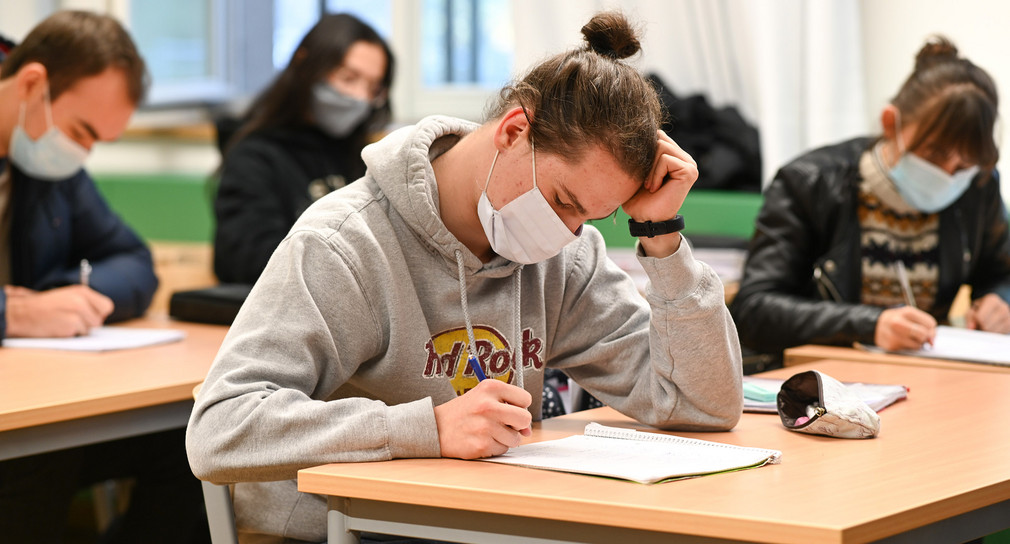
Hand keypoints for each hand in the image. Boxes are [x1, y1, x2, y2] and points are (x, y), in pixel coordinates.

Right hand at [5, 285, 113, 337]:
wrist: (23, 312)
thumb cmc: (44, 306)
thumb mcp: (67, 296)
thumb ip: (86, 303)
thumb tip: (101, 316)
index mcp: (83, 291)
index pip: (107, 306)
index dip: (99, 314)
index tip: (89, 315)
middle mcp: (82, 300)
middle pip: (100, 320)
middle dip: (89, 323)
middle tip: (72, 320)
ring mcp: (78, 312)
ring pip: (90, 329)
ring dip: (79, 329)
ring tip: (63, 322)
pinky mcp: (72, 324)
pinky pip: (79, 334)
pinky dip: (71, 334)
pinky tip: (59, 327)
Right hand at [433, 379, 532, 458]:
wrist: (436, 428)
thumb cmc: (464, 412)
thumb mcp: (483, 397)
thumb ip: (509, 407)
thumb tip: (528, 430)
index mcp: (490, 388)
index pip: (525, 398)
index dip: (520, 406)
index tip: (509, 410)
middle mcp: (488, 405)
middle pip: (525, 419)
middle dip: (519, 425)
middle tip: (504, 424)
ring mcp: (485, 427)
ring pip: (515, 438)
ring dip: (505, 438)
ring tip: (487, 431)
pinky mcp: (481, 445)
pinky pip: (503, 450)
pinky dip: (495, 447)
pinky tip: (481, 440)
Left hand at [622, 130, 697, 257]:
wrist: (645, 219)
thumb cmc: (638, 198)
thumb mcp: (636, 170)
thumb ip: (642, 151)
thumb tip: (638, 129)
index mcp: (674, 155)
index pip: (657, 135)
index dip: (643, 149)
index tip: (639, 172)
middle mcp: (684, 157)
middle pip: (658, 138)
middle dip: (645, 159)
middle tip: (644, 182)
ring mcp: (689, 164)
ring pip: (661, 147)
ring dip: (649, 169)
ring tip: (649, 185)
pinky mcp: (689, 171)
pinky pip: (665, 160)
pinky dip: (655, 174)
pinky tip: (655, 188)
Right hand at [874, 306, 936, 350]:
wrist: (875, 325)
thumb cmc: (898, 319)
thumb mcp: (911, 315)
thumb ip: (925, 326)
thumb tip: (931, 343)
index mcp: (906, 312)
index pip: (930, 323)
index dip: (931, 328)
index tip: (927, 329)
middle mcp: (898, 323)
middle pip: (924, 334)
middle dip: (925, 337)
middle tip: (920, 336)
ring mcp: (893, 335)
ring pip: (917, 345)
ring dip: (916, 343)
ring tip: (907, 337)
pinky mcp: (891, 346)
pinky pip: (908, 350)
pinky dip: (907, 347)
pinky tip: (900, 341)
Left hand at [965, 293, 1009, 332]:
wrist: (994, 310)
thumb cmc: (980, 310)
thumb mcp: (972, 311)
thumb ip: (969, 318)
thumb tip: (970, 328)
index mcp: (992, 300)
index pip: (980, 317)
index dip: (975, 321)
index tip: (975, 319)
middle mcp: (1003, 307)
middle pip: (986, 325)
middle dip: (980, 327)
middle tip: (979, 324)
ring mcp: (1009, 316)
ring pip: (992, 331)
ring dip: (986, 331)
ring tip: (985, 325)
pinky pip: (998, 334)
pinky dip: (992, 333)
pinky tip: (992, 327)